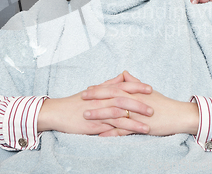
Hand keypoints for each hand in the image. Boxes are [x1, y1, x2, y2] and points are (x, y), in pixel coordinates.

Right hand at [38, 73, 152, 134]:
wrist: (57, 112)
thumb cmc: (75, 102)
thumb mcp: (93, 90)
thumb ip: (109, 83)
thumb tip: (122, 75)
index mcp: (102, 91)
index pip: (122, 86)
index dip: (136, 87)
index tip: (150, 88)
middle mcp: (101, 100)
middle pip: (124, 99)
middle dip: (140, 103)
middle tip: (154, 107)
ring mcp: (98, 112)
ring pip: (119, 114)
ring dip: (135, 119)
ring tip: (149, 123)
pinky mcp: (94, 125)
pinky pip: (111, 127)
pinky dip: (123, 130)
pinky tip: (132, 134)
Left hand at [83, 73, 198, 136]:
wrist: (178, 115)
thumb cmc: (163, 103)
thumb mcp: (147, 91)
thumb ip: (134, 83)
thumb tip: (124, 74)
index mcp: (135, 93)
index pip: (114, 88)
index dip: (100, 88)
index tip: (87, 89)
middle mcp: (134, 101)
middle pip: (111, 98)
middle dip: (95, 98)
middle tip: (81, 98)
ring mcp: (137, 114)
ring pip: (115, 113)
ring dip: (99, 114)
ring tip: (86, 116)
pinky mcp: (141, 127)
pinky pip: (123, 131)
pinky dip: (111, 133)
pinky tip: (100, 135)